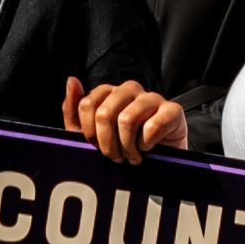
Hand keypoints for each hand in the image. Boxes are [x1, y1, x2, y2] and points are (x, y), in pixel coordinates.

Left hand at [64, 76, 186, 164]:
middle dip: (107, 144)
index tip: (99, 148)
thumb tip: (71, 80)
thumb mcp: (91, 136)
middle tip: (116, 158)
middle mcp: (130, 89)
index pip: (87, 105)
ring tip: (132, 157)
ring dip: (127, 147)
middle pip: (104, 113)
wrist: (159, 164)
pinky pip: (152, 127)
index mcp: (109, 92)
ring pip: (127, 120)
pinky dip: (146, 145)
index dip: (90, 134)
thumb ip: (74, 111)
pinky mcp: (173, 111)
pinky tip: (148, 150)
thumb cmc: (123, 147)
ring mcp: (152, 98)